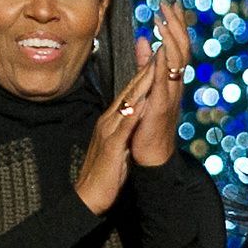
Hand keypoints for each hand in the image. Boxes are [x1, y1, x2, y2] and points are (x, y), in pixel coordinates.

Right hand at [75, 54, 156, 214]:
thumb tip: (135, 117)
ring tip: (154, 67)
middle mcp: (109, 121)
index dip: (143, 75)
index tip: (156, 58)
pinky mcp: (112, 146)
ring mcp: (109, 132)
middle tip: (158, 51)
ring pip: (126, 104)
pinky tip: (145, 103)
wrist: (88, 195)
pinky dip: (135, 114)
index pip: (130, 93)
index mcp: (112, 120)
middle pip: (129, 92)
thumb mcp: (117, 145)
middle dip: (144, 71)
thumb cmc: (104, 172)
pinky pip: (125, 128)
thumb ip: (125, 129)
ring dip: (140, 86)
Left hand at [127, 0, 194, 167]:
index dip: (176, 24)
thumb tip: (144, 40)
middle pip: (181, 48)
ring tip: (164, 18)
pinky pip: (163, 82)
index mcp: (171, 79)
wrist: (151, 155)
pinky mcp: (160, 107)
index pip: (177, 46)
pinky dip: (162, 65)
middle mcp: (175, 84)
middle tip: (169, 3)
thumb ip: (145, 64)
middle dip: (176, 24)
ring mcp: (170, 95)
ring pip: (177, 61)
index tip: (174, 2)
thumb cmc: (148, 123)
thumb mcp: (147, 86)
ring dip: (170, 38)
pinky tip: (159, 50)